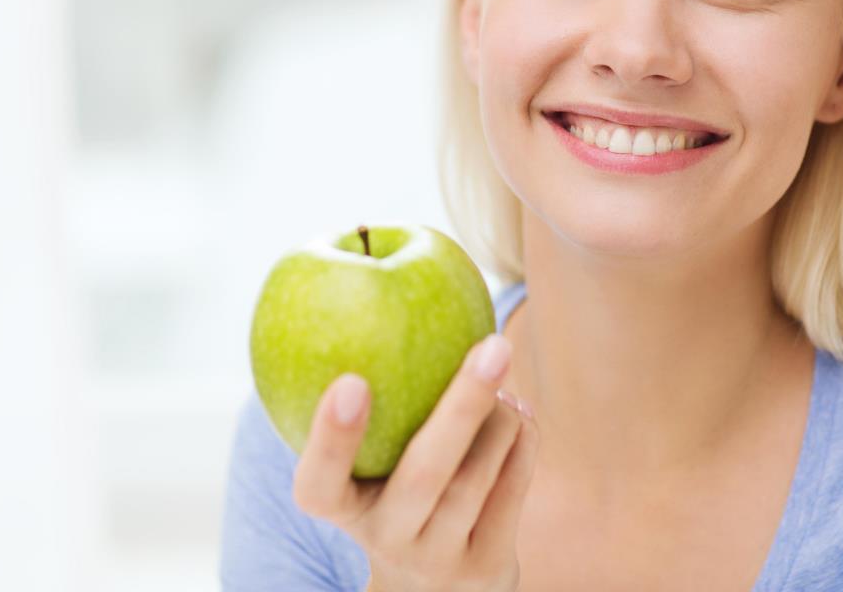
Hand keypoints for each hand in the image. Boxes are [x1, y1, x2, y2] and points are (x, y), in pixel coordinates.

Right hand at [292, 333, 538, 591]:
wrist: (436, 585)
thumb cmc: (397, 484)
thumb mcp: (372, 458)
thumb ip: (381, 397)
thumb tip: (395, 281)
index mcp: (342, 508)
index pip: (318, 484)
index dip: (330, 437)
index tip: (350, 380)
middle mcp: (384, 540)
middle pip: (423, 475)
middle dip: (462, 406)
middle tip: (492, 345)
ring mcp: (436, 560)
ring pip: (479, 476)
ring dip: (501, 415)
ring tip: (499, 373)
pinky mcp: (485, 567)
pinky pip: (513, 488)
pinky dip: (523, 439)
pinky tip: (520, 410)